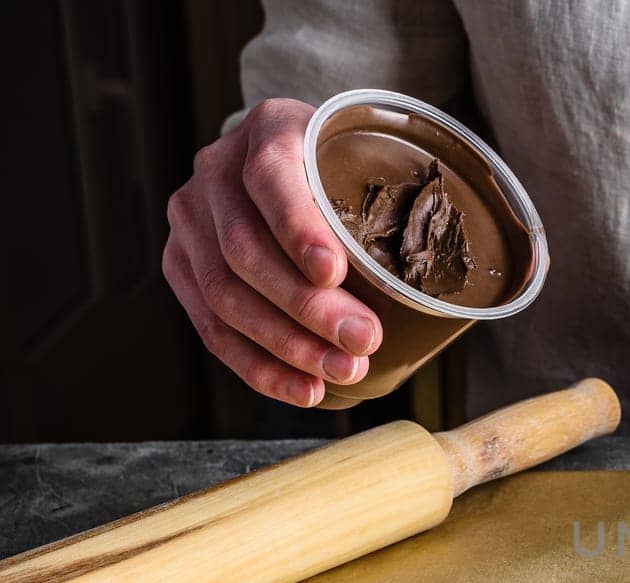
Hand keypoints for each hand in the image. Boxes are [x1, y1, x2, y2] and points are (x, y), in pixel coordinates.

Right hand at [163, 99, 379, 406]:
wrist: (293, 164)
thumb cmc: (347, 174)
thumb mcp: (369, 168)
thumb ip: (385, 207)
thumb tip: (431, 290)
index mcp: (270, 131)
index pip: (271, 179)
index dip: (299, 230)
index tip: (335, 273)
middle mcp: (218, 171)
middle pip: (246, 250)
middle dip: (308, 308)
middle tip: (363, 341)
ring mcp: (193, 220)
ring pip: (225, 296)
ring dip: (288, 345)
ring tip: (342, 371)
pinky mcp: (182, 265)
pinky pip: (213, 328)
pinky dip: (261, 367)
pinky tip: (304, 389)